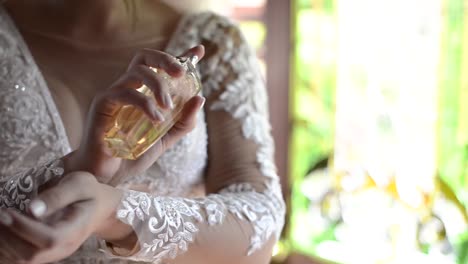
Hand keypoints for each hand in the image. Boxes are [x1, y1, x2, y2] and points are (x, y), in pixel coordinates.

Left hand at [0, 172, 127, 262]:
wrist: (99, 207)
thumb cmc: (89, 192)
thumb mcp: (79, 184)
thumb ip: (58, 195)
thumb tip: (32, 209)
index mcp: (76, 230)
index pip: (49, 239)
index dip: (24, 229)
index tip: (7, 211)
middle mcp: (65, 247)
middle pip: (31, 255)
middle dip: (8, 236)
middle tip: (0, 213)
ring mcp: (54, 253)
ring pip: (21, 260)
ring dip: (4, 243)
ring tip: (1, 219)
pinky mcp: (44, 253)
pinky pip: (19, 259)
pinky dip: (6, 247)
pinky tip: (4, 229)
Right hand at [65, 45, 205, 183]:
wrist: (106, 177)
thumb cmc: (131, 156)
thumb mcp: (165, 139)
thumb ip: (183, 122)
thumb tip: (200, 98)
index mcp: (142, 92)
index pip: (160, 66)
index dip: (179, 56)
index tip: (199, 50)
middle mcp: (127, 88)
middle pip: (144, 58)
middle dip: (166, 59)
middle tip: (181, 73)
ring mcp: (114, 94)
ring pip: (137, 72)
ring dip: (158, 86)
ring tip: (168, 107)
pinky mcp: (103, 105)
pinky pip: (125, 93)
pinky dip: (145, 104)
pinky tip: (156, 120)